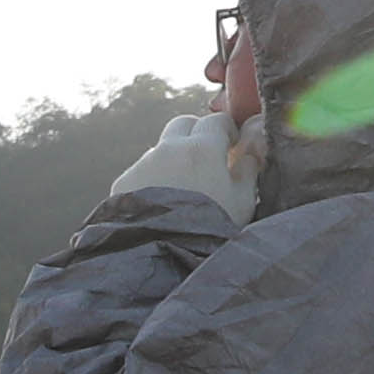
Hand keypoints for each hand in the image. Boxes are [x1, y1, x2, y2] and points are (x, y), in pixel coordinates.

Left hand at [106, 111, 255, 225]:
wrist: (164, 252)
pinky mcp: (124, 182)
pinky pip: (142, 170)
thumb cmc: (211, 227)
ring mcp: (143, 164)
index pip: (216, 120)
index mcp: (202, 148)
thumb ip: (248, 170)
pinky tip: (161, 201)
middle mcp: (169, 148)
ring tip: (184, 185)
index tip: (232, 145)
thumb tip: (249, 154)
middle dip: (197, 134)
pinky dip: (153, 177)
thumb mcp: (242, 200)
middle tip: (207, 157)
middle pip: (183, 124)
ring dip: (174, 157)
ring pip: (161, 148)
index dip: (227, 130)